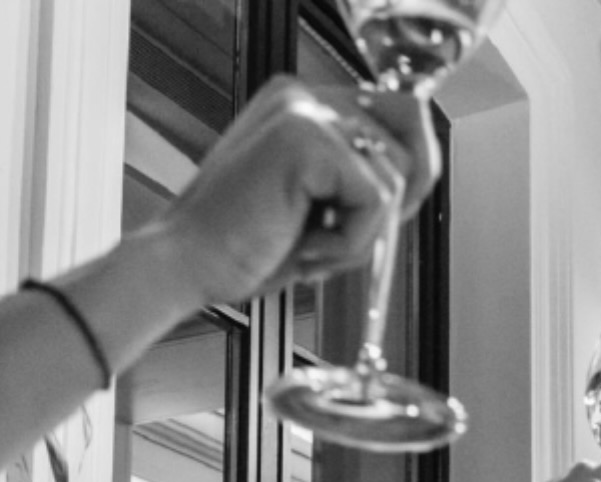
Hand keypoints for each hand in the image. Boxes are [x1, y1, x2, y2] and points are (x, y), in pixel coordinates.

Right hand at [155, 76, 438, 307]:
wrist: (184, 266)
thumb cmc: (238, 249)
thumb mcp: (313, 210)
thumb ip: (357, 183)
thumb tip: (417, 181)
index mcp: (303, 107)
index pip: (397, 116)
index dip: (406, 175)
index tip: (372, 223)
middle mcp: (304, 97)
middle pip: (411, 133)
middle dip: (394, 204)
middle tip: (343, 242)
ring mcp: (304, 112)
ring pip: (397, 174)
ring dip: (362, 235)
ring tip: (310, 250)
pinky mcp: (306, 139)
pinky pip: (375, 198)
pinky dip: (350, 243)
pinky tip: (303, 249)